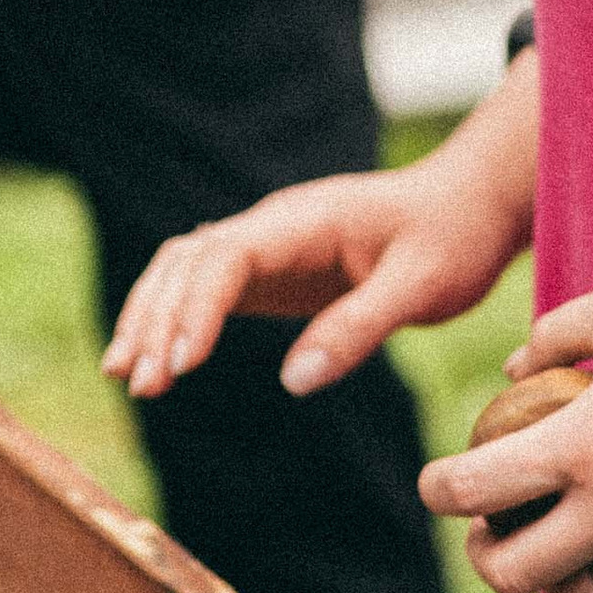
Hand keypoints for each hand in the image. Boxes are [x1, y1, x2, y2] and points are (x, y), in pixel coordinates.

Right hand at [104, 143, 523, 403]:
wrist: (467, 206)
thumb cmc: (451, 238)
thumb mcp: (422, 287)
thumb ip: (358, 327)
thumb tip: (293, 382)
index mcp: (304, 220)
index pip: (227, 256)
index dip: (196, 308)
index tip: (180, 364)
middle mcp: (273, 225)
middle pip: (189, 262)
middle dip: (156, 320)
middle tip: (139, 386)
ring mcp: (268, 245)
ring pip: (185, 269)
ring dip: (151, 317)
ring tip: (124, 378)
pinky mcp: (272, 269)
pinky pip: (206, 286)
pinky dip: (174, 318)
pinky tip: (157, 361)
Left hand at [418, 276, 592, 592]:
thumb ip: (558, 332)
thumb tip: (513, 370)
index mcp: (585, 445)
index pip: (475, 490)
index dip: (438, 490)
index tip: (437, 482)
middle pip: (513, 578)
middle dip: (484, 558)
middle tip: (486, 530)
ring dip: (553, 575)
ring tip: (554, 536)